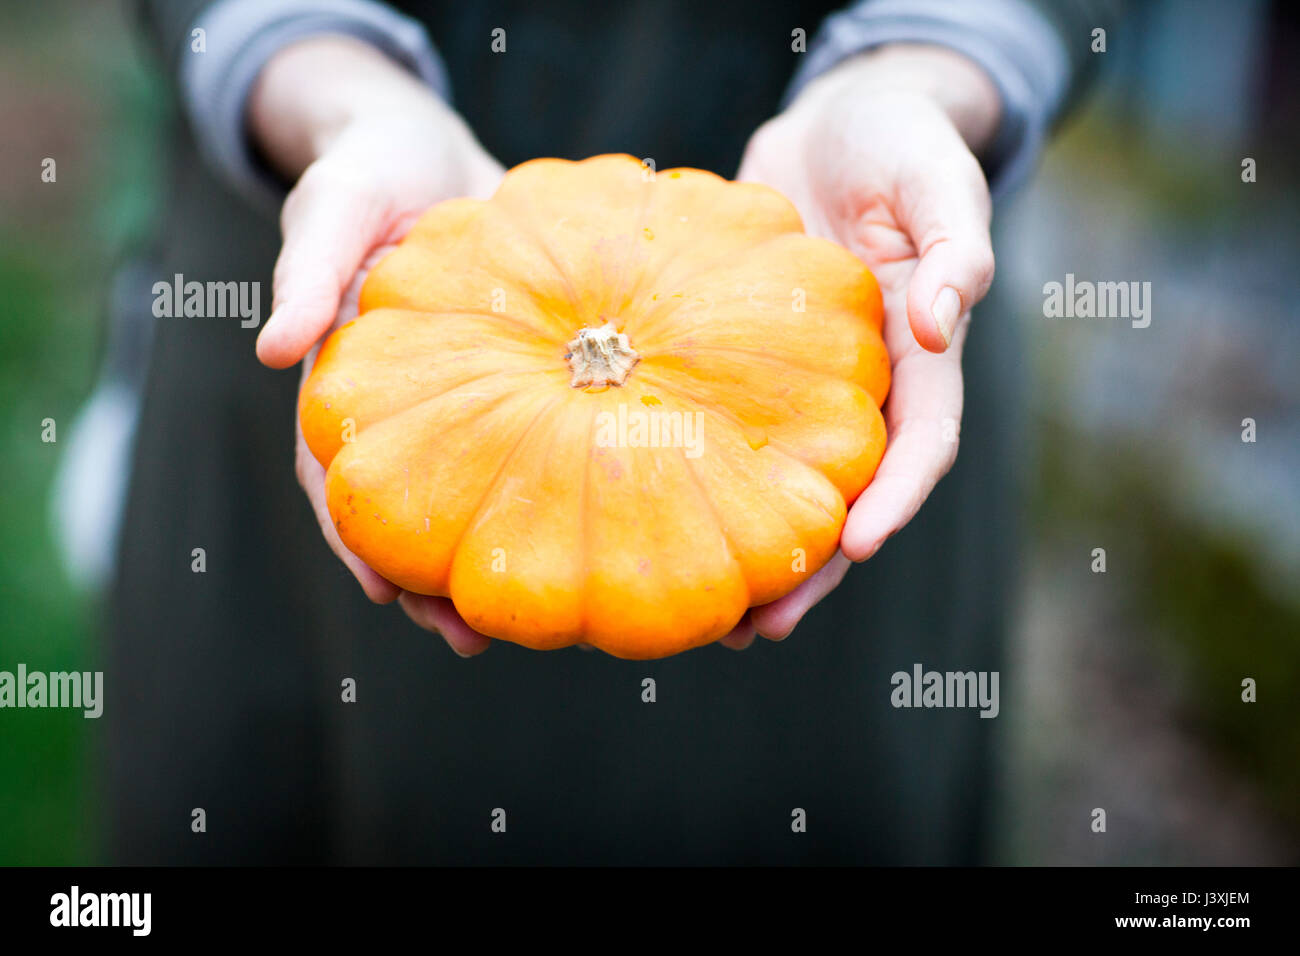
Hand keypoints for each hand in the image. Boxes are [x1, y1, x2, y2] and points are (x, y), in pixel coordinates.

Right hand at [251, 35, 501, 654]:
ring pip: (473, 494)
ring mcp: (464, 407)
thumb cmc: (373, 170)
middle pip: (408, 507)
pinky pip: (536, 448)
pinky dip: (556, 490)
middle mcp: (407, 411)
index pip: (335, 477)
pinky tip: (600, 524)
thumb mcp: (336, 203)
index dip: (357, 539)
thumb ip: (308, 266)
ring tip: (532, 621)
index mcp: (348, 386)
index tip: (383, 591)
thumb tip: (273, 351)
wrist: (439, 154)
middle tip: (466, 638)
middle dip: (428, 580)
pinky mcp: (520, 389)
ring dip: (495, 554)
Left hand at [724, 44, 1000, 648]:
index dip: (896, 499)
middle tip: (763, 627)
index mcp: (924, 356)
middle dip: (814, 567)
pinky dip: (702, 477)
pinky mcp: (750, 366)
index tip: (859, 547)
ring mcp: (807, 385)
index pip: (924, 444)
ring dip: (754, 548)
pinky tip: (652, 511)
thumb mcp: (937, 176)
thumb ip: (957, 243)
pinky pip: (731, 431)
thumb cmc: (898, 141)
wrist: (835, 125)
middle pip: (850, 496)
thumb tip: (938, 321)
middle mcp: (867, 387)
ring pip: (786, 483)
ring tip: (710, 615)